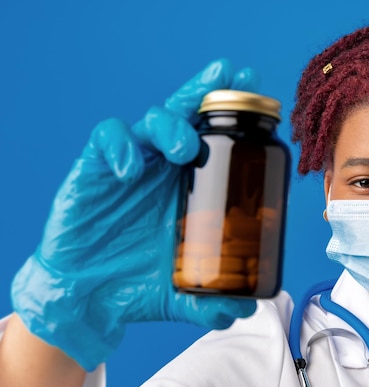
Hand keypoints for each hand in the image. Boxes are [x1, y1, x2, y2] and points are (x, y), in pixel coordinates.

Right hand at [11, 59, 257, 371]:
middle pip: (185, 115)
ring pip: (151, 120)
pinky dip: (120, 147)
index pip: (214, 140)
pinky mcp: (94, 168)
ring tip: (187, 148)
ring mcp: (131, 164)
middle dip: (207, 90)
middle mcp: (163, 167)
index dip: (236, 117)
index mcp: (190, 185)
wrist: (85, 297)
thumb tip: (243, 311)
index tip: (263, 99)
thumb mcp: (177, 293)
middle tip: (232, 75)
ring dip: (171, 125)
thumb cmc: (133, 282)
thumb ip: (207, 302)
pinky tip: (129, 169)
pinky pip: (106, 139)